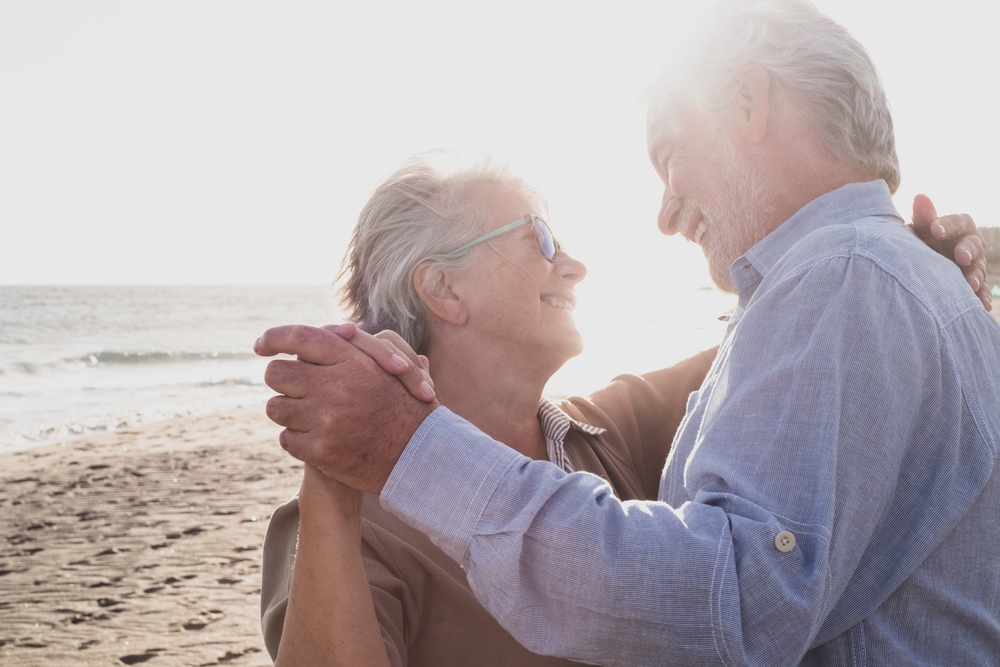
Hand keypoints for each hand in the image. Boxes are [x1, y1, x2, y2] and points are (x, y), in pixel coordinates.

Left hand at [255, 324, 439, 493]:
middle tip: (294, 389)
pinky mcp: (321, 450)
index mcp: (353, 360)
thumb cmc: (405, 406)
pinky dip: (297, 439)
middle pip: (278, 373)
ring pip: (276, 407)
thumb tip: (317, 337)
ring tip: (310, 417)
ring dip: (288, 412)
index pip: (300, 337)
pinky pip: (286, 438)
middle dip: (282, 380)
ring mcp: (326, 420)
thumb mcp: (388, 367)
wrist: (421, 456)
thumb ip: (353, 348)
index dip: (275, 337)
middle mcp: (337, 386)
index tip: (261, 346)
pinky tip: (317, 440)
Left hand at [911, 194, 990, 310]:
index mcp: (960, 226)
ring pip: (978, 269)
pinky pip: (981, 291)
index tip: (935, 229)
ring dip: (975, 277)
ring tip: (969, 285)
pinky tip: (982, 307)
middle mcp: (971, 244)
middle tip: (960, 256)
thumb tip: (920, 197)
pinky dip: (982, 299)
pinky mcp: (974, 284)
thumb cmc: (925, 240)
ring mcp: (974, 264)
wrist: (923, 262)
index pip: (958, 222)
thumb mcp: (922, 229)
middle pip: (974, 245)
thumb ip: (924, 216)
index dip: (948, 225)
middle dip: (967, 250)